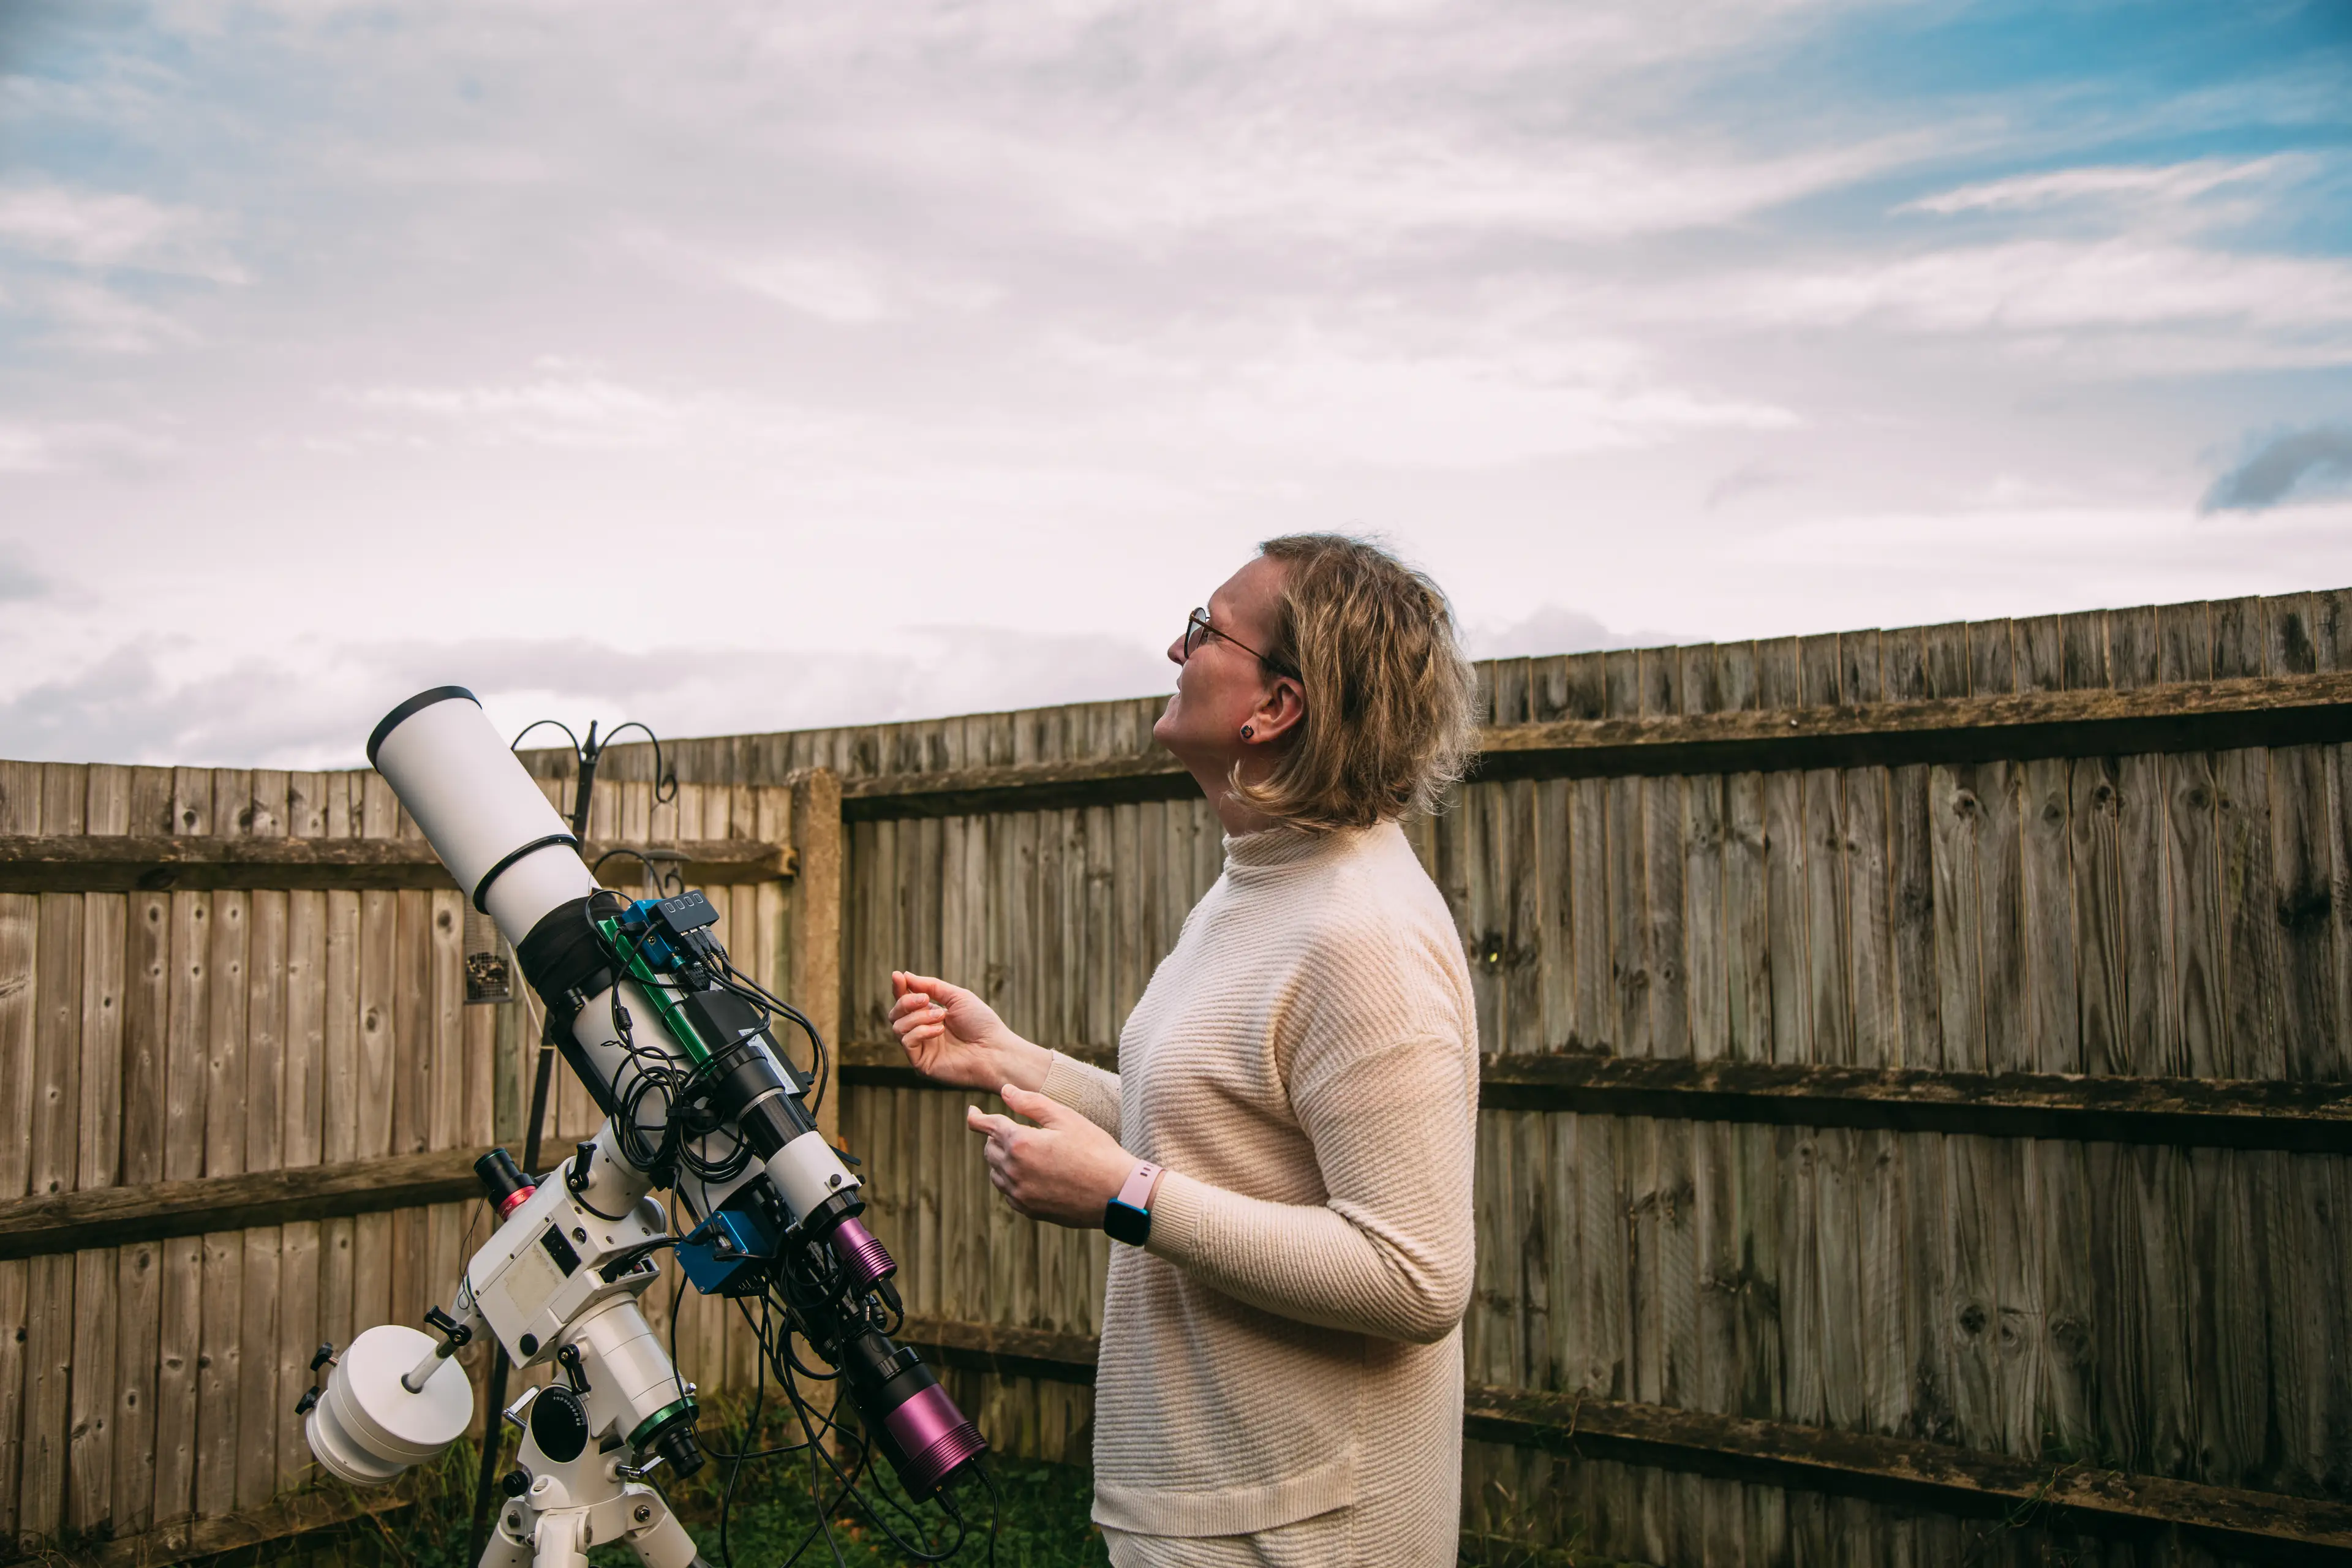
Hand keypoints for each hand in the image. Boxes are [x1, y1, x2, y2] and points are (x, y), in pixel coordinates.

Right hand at [889, 972, 1050, 1092]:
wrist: (994, 1050)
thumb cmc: (981, 1023)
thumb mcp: (957, 997)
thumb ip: (931, 986)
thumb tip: (905, 975)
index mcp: (930, 1015)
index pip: (905, 1001)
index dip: (899, 988)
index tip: (897, 975)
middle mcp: (923, 1031)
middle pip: (895, 1014)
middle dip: (906, 1001)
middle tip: (925, 999)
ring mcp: (921, 1048)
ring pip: (897, 1026)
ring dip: (918, 1016)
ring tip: (941, 1017)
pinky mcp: (921, 1064)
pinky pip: (906, 1042)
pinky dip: (920, 1031)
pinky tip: (939, 1030)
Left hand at [967, 1084, 1138, 1228]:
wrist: (1116, 1193)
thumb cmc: (1095, 1150)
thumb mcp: (1065, 1118)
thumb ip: (1031, 1103)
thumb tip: (1005, 1091)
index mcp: (1020, 1143)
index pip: (988, 1126)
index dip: (977, 1117)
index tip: (972, 1112)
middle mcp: (1014, 1170)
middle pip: (989, 1149)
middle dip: (996, 1136)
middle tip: (1014, 1129)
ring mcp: (1020, 1194)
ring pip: (996, 1173)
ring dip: (1002, 1159)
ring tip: (1025, 1151)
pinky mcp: (1029, 1210)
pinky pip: (1008, 1193)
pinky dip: (1012, 1180)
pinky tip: (1030, 1174)